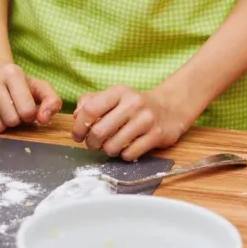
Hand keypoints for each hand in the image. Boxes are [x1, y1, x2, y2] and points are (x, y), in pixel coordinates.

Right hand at [0, 63, 60, 131]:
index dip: (29, 115)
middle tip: (13, 111)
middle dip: (15, 120)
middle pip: (11, 120)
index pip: (27, 111)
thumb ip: (51, 101)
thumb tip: (43, 120)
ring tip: (1, 113)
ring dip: (1, 124)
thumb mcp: (39, 88)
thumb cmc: (18, 83)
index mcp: (13, 73)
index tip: (26, 109)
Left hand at [72, 85, 190, 160]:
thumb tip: (76, 117)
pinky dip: (123, 155)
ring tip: (111, 146)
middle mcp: (133, 104)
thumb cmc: (134, 104)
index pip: (90, 109)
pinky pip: (129, 154)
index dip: (79, 126)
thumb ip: (91, 102)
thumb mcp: (114, 96)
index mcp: (118, 92)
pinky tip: (126, 148)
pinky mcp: (157, 136)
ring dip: (107, 150)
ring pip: (113, 146)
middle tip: (93, 144)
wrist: (170, 107)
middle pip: (99, 131)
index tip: (77, 136)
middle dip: (91, 143)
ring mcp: (146, 120)